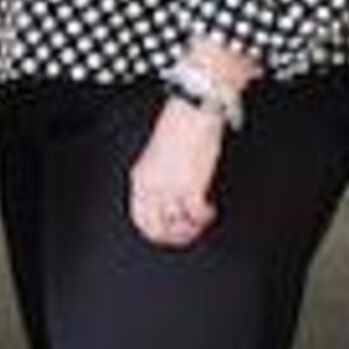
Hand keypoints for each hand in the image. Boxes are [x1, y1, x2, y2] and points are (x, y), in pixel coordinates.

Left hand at [127, 99, 223, 248]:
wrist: (194, 110)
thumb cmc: (181, 127)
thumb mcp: (160, 158)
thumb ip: (160, 180)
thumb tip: (170, 201)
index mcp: (140, 178)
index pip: (139, 218)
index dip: (156, 232)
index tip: (170, 232)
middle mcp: (151, 186)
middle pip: (155, 229)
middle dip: (173, 237)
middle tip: (188, 232)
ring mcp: (169, 188)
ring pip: (176, 226)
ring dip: (191, 228)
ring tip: (201, 220)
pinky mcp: (190, 186)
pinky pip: (196, 215)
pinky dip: (205, 217)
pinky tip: (209, 210)